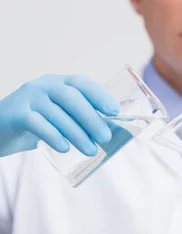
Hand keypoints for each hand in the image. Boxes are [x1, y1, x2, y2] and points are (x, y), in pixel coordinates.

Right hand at [0, 74, 119, 156]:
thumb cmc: (33, 124)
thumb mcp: (56, 116)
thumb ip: (76, 119)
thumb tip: (108, 132)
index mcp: (57, 83)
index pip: (81, 83)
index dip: (99, 95)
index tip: (114, 111)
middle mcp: (42, 86)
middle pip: (70, 97)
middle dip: (91, 118)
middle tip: (105, 138)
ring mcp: (27, 98)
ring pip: (56, 112)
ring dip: (77, 133)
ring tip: (91, 150)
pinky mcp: (15, 114)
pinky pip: (37, 123)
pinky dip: (53, 136)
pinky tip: (65, 148)